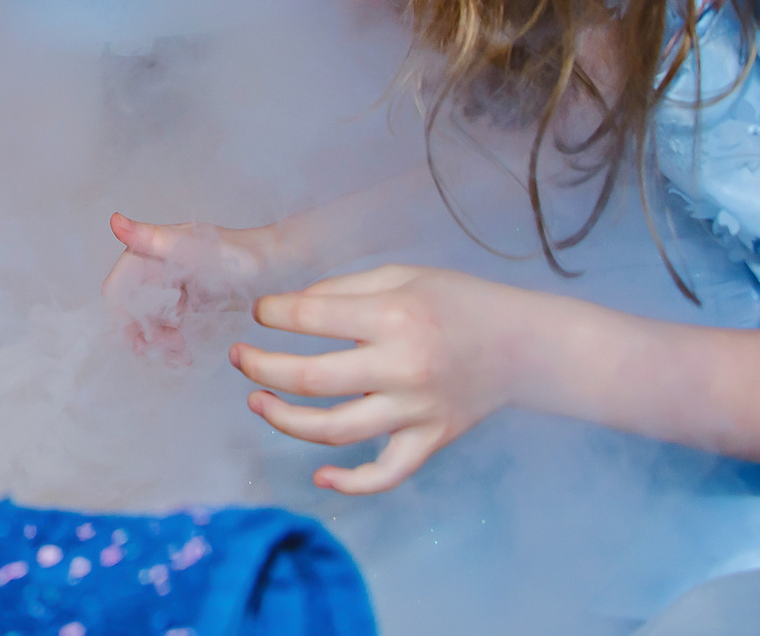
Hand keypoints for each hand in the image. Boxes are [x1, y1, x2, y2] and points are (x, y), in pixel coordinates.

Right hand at [102, 212, 279, 365]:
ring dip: (157, 342)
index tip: (141, 341)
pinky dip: (171, 342)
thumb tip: (114, 221)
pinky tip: (184, 354)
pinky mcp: (187, 300)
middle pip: (131, 308)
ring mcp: (171, 285)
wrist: (276, 262)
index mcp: (150, 252)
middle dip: (143, 334)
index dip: (122, 316)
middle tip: (170, 349)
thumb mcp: (193, 248)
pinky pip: (168, 325)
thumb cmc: (239, 251)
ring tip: (180, 355)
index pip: (118, 287)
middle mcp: (156, 268)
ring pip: (148, 320)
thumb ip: (152, 238)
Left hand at [231, 264, 531, 493]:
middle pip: (311, 378)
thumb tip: (289, 311)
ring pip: (336, 430)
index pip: (311, 318)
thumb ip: (342, 292)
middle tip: (238, 357)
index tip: (260, 312)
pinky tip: (320, 476)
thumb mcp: (399, 276)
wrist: (521, 345)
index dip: (272, 314)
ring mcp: (417, 411)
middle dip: (261, 367)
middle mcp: (402, 367)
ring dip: (285, 420)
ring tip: (256, 401)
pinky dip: (352, 483)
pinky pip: (386, 473)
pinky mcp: (431, 440)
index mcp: (392, 317)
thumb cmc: (455, 302)